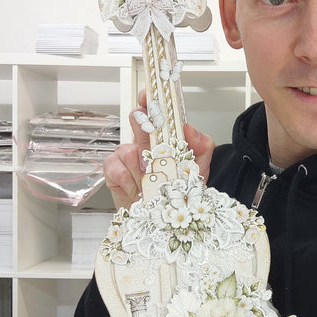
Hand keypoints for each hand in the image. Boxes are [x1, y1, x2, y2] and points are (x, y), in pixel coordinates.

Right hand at [104, 91, 214, 209]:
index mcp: (163, 140)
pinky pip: (115, 167)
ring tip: (152, 181)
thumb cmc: (180, 192)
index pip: (155, 114)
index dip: (150, 102)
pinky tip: (137, 189)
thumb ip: (201, 147)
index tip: (150, 96)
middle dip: (141, 127)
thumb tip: (190, 129)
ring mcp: (127, 159)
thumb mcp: (199, 169)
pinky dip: (127, 180)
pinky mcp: (114, 174)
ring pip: (127, 149)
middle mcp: (144, 145)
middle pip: (135, 121)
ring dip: (141, 168)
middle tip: (152, 142)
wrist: (167, 220)